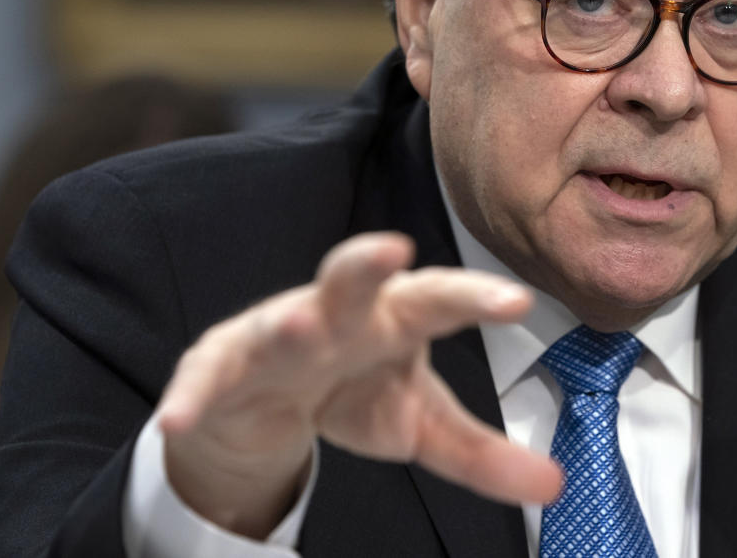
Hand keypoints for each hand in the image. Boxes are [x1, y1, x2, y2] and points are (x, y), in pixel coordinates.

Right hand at [156, 232, 562, 538]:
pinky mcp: (222, 363)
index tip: (516, 300)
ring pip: (281, 319)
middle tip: (393, 248)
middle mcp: (338, 313)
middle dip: (369, 263)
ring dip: (289, 322)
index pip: (441, 299)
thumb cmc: (356, 390)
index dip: (477, 297)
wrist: (269, 399)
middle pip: (353, 278)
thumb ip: (484, 454)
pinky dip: (193, 397)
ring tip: (299, 323)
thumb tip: (557, 487)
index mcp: (395, 317)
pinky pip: (206, 377)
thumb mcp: (421, 424)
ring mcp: (276, 333)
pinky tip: (180, 417)